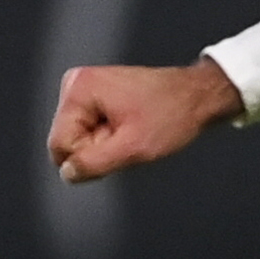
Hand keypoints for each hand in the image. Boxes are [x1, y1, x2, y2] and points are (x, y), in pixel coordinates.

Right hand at [50, 57, 241, 182]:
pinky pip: (90, 130)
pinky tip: (131, 127)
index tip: (121, 145)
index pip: (60, 146)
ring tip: (133, 130)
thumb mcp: (134, 148)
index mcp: (78, 89)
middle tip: (130, 138)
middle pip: (68, 141)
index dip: (90, 157)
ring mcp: (84, 89)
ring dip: (106, 144)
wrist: (199, 95)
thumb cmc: (173, 115)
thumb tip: (67, 174)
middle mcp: (75, 85)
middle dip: (98, 148)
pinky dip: (110, 136)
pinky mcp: (95, 96)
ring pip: (79, 138)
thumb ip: (94, 164)